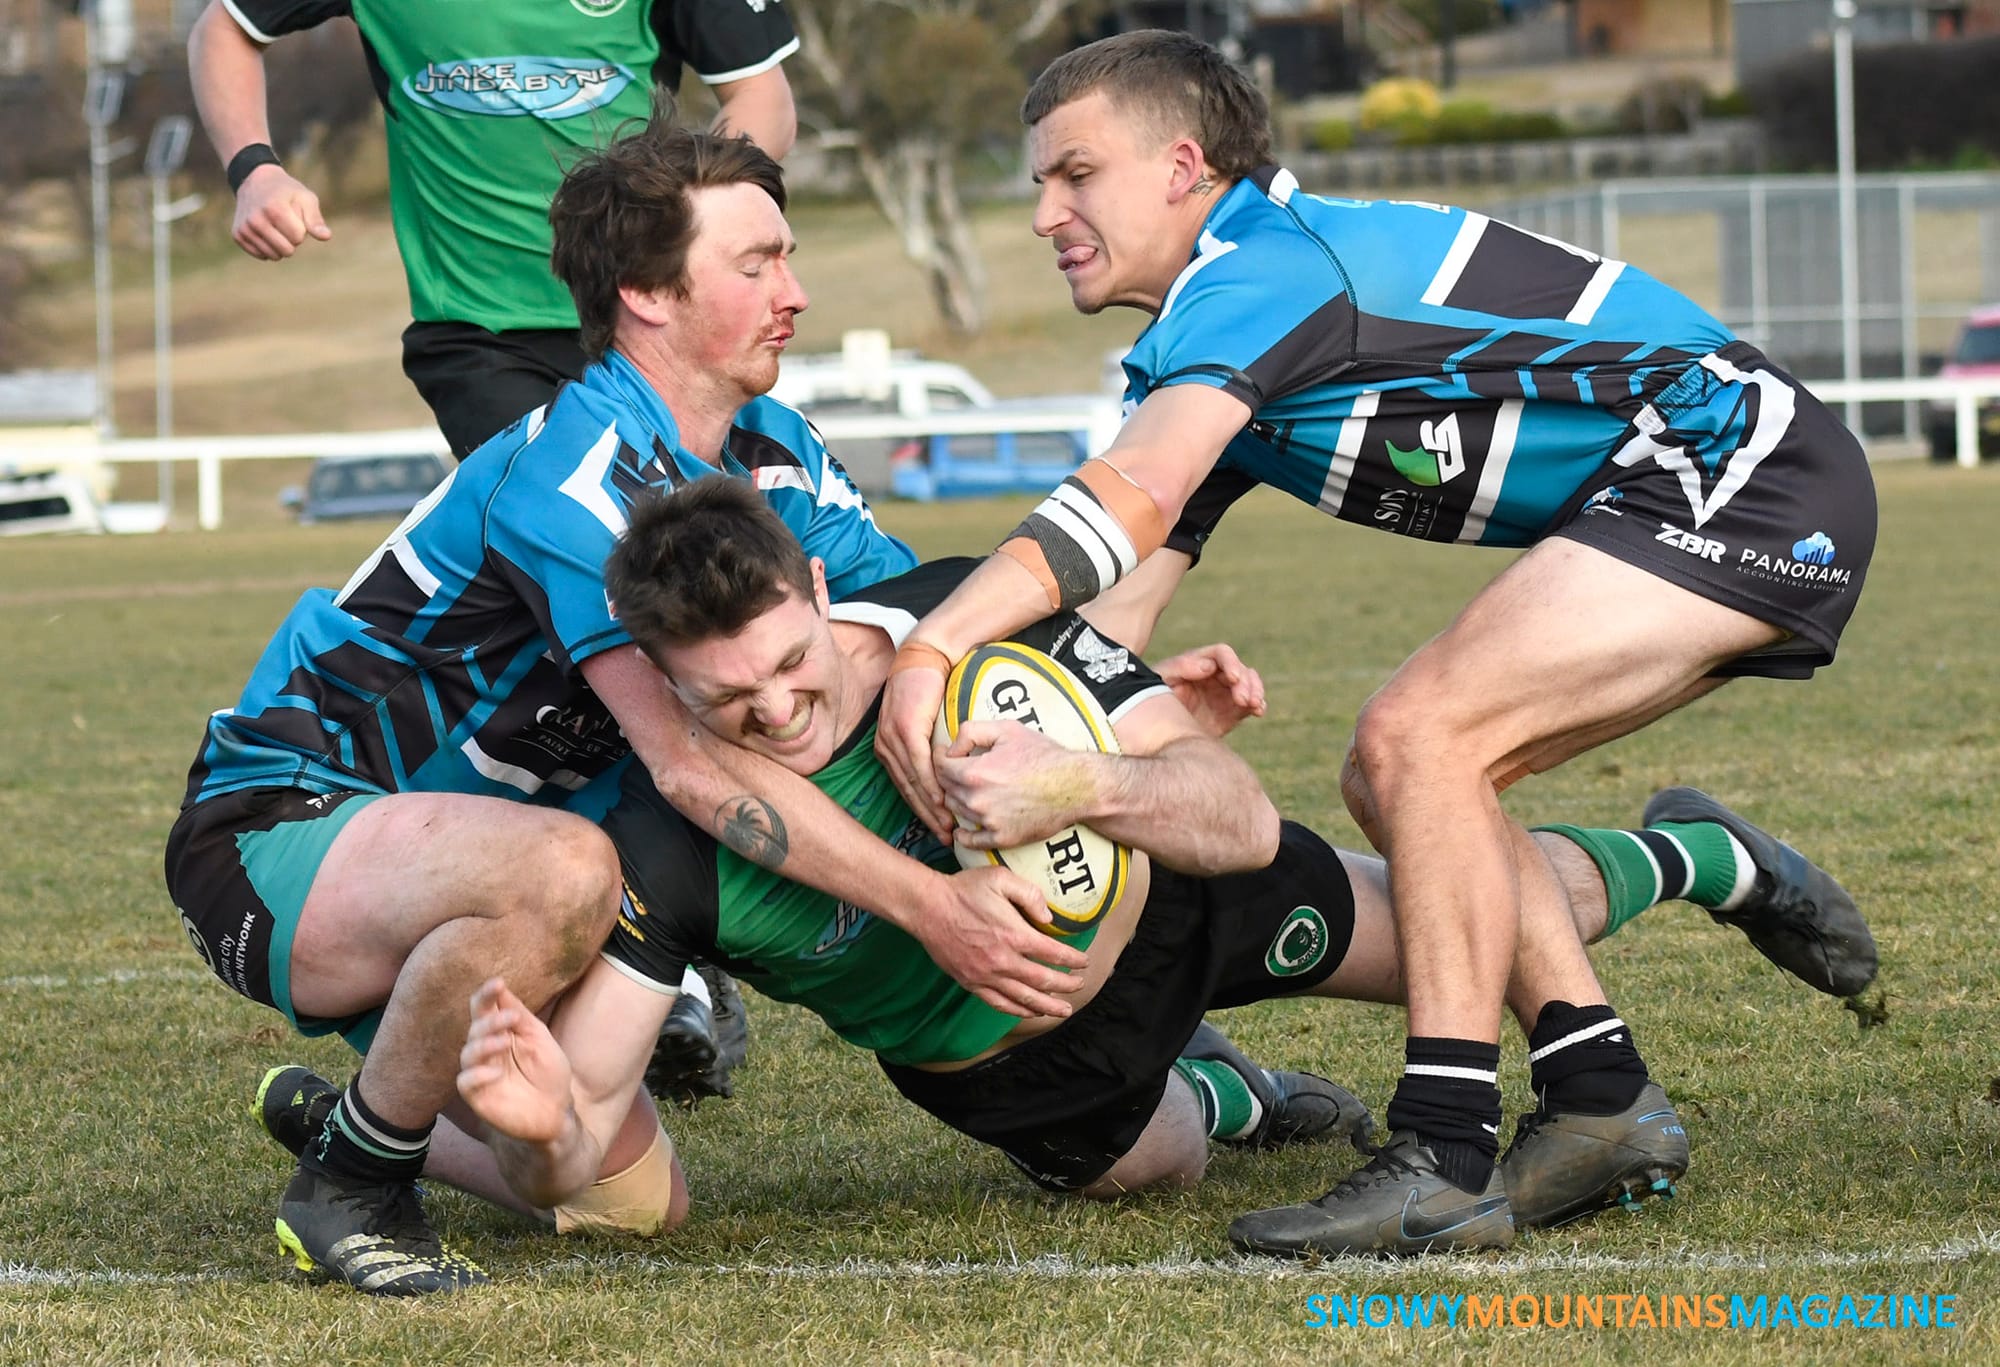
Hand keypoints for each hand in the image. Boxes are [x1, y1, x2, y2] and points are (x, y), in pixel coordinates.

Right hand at [231, 164, 330, 260]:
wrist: (255, 181)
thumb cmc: (287, 192)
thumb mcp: (306, 198)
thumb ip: (316, 219)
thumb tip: (326, 236)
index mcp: (274, 209)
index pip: (298, 238)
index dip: (301, 229)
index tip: (294, 216)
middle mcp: (256, 219)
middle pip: (287, 250)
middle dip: (292, 240)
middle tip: (285, 223)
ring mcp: (244, 228)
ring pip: (274, 256)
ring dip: (280, 245)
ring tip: (275, 226)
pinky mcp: (238, 235)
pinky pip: (261, 255)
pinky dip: (267, 247)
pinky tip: (265, 231)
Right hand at [457, 978, 574, 1144]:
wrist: (558, 1111)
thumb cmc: (548, 1072)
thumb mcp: (539, 1038)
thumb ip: (520, 1014)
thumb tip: (501, 987)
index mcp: (499, 1032)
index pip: (484, 1008)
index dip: (487, 995)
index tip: (497, 983)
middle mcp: (485, 1050)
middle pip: (475, 1028)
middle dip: (491, 1021)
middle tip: (512, 1019)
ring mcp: (479, 1073)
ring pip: (467, 1053)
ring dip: (484, 1044)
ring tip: (505, 1041)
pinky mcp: (477, 1097)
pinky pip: (465, 1082)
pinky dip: (477, 1074)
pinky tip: (495, 1072)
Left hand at [876, 648, 951, 840]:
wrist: (925, 658)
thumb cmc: (925, 690)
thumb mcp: (919, 723)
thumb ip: (922, 748)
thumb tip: (937, 773)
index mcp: (886, 749)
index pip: (904, 789)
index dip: (921, 812)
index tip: (938, 830)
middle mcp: (885, 747)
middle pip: (907, 791)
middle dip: (927, 817)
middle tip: (945, 838)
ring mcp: (893, 739)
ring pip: (912, 782)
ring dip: (931, 807)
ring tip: (948, 826)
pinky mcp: (906, 730)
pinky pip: (919, 765)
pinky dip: (931, 785)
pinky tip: (943, 800)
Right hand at [908, 866, 1090, 1017]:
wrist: (927, 907)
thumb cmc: (964, 890)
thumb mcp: (1001, 878)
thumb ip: (1030, 895)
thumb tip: (1048, 918)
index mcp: (1014, 934)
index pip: (1054, 954)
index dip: (1073, 960)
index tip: (1084, 963)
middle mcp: (1003, 960)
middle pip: (1044, 981)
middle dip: (1066, 985)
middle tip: (1080, 986)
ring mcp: (986, 975)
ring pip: (1024, 999)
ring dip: (1047, 1006)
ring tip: (1063, 1010)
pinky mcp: (971, 983)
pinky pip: (999, 1003)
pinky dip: (1018, 1010)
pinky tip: (1029, 1012)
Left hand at [937, 719, 1092, 849]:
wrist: (1075, 786)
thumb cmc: (1044, 755)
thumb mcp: (1007, 729)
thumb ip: (971, 731)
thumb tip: (951, 748)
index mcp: (974, 773)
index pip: (939, 767)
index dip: (940, 757)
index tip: (946, 755)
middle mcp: (976, 800)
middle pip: (945, 789)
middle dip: (947, 778)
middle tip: (957, 771)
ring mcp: (988, 822)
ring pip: (956, 811)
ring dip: (957, 800)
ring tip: (968, 791)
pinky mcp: (1001, 838)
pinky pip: (970, 841)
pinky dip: (963, 835)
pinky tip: (964, 829)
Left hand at [1155, 643, 1264, 736]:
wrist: (1152, 727)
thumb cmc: (1150, 695)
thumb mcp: (1160, 678)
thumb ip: (1181, 667)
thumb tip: (1209, 665)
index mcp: (1199, 662)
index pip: (1222, 655)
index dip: (1231, 663)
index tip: (1233, 678)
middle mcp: (1216, 675)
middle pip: (1240, 670)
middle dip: (1246, 682)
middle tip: (1243, 699)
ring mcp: (1225, 693)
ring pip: (1249, 685)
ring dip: (1255, 691)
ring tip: (1254, 705)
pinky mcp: (1231, 712)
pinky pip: (1249, 705)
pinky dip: (1258, 705)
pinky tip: (1259, 711)